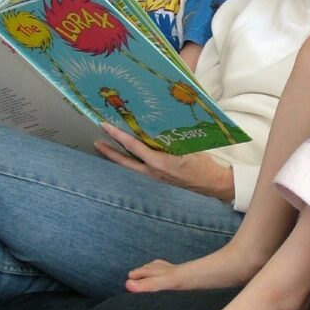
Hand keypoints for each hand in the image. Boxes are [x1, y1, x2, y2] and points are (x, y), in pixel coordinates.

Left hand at [95, 122, 234, 200]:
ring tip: (106, 148)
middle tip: (97, 142)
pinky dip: (131, 161)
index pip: (134, 147)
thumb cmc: (202, 164)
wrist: (212, 183)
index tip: (105, 127)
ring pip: (130, 166)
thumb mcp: (187, 147)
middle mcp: (153, 172)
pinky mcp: (159, 179)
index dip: (118, 136)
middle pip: (125, 161)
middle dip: (110, 151)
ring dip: (118, 157)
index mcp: (160, 163)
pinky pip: (140, 168)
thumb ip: (170, 139)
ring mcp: (155, 177)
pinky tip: (128, 156)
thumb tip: (156, 126)